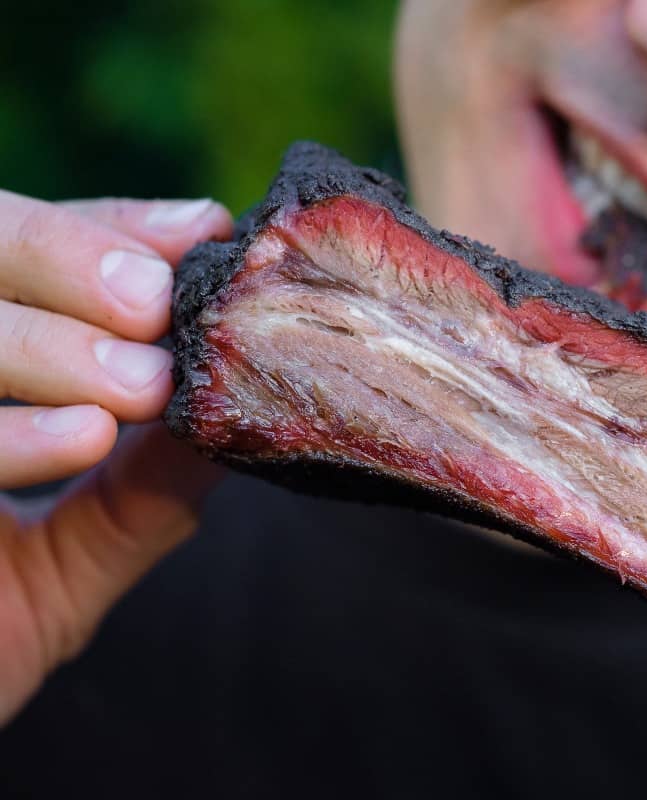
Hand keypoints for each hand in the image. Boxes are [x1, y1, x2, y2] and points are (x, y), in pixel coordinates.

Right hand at [0, 192, 232, 724]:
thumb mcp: (67, 564)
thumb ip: (143, 492)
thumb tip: (238, 414)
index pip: (15, 251)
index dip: (104, 233)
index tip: (200, 233)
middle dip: (64, 258)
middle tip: (158, 305)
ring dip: (40, 340)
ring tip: (141, 387)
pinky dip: (2, 432)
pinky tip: (81, 438)